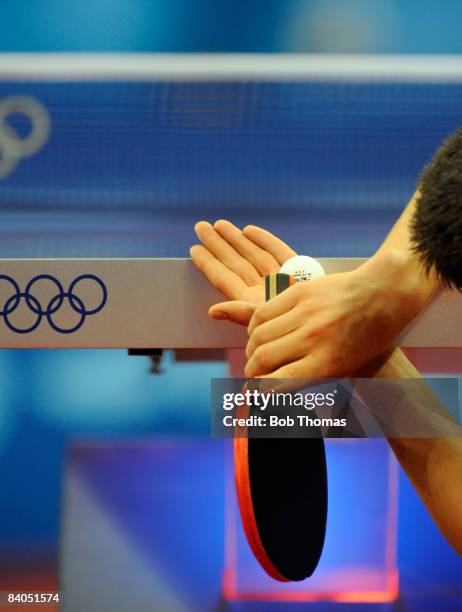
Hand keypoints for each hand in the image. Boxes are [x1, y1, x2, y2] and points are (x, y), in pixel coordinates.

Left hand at [190, 220, 295, 325]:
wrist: (341, 323)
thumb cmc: (297, 327)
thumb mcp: (267, 321)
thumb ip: (239, 313)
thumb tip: (212, 311)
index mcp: (253, 304)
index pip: (224, 279)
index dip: (208, 263)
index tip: (193, 249)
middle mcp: (265, 291)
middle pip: (236, 264)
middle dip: (218, 245)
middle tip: (200, 226)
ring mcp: (282, 280)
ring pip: (255, 256)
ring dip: (237, 239)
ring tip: (220, 224)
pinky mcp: (302, 272)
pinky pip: (278, 252)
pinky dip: (265, 240)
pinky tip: (249, 230)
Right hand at [245, 252, 437, 378]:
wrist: (384, 294)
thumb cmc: (368, 337)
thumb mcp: (346, 365)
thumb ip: (312, 377)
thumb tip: (276, 389)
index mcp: (328, 362)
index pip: (278, 382)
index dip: (260, 391)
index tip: (255, 395)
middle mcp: (314, 337)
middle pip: (263, 359)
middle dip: (252, 372)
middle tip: (252, 376)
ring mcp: (305, 312)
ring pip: (258, 335)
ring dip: (251, 349)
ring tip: (255, 355)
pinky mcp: (300, 292)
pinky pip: (263, 312)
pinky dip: (254, 326)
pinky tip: (258, 332)